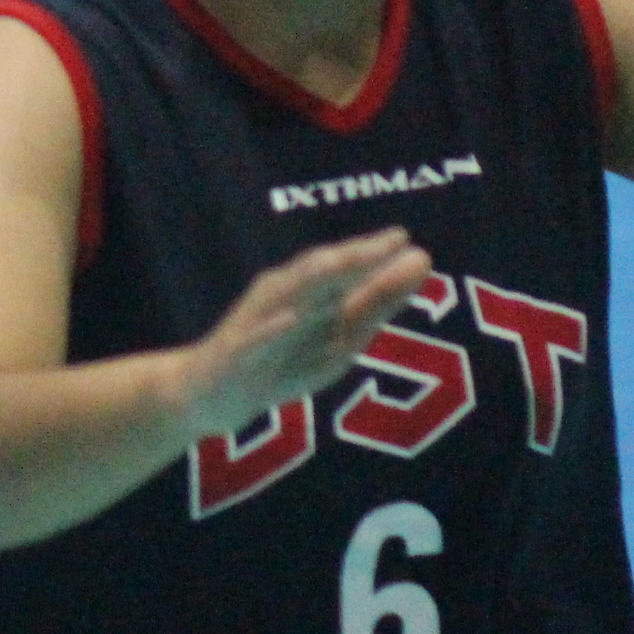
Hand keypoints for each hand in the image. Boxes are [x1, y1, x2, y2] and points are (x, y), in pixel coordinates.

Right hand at [172, 229, 431, 442]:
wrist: (210, 393)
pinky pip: (256, 338)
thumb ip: (377, 301)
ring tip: (340, 262)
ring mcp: (258, 323)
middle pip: (319, 276)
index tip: (405, 239)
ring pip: (287, 297)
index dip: (371, 254)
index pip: (343, 270)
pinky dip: (273, 327)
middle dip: (351, 260)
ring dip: (313, 279)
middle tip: (385, 243)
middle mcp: (282, 298)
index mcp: (309, 293)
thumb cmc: (281, 361)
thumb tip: (422, 262)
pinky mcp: (237, 352)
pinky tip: (290, 317)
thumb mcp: (338, 336)